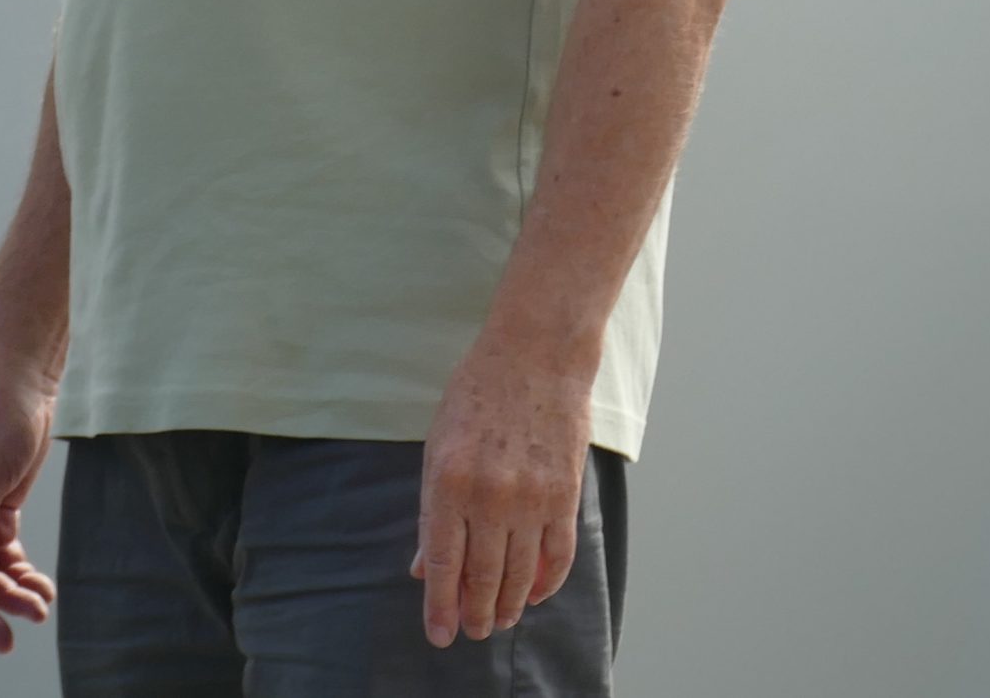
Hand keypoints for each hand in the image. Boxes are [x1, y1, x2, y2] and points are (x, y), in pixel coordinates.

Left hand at [410, 335, 592, 647]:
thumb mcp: (438, 446)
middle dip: (474, 613)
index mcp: (448, 480)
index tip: (439, 634)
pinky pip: (557, 556)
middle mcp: (489, 495)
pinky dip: (545, 582)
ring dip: (508, 605)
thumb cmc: (476, 396)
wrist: (534, 356)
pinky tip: (532, 594)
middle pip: (482, 576)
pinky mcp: (565, 495)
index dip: (440, 605)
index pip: (443, 562)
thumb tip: (424, 566)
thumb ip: (433, 510)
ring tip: (498, 621)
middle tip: (471, 632)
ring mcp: (531, 498)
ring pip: (519, 574)